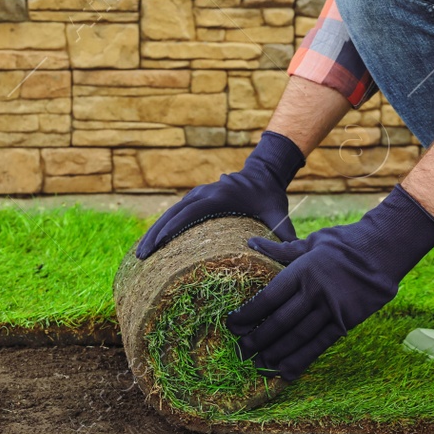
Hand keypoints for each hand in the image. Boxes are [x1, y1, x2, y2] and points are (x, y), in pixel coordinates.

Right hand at [134, 130, 304, 259]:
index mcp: (219, 196)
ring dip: (155, 232)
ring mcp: (196, 195)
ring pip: (170, 213)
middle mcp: (203, 193)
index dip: (172, 227)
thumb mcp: (278, 213)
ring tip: (141, 255)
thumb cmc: (270, 197)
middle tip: (142, 257)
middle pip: (173, 213)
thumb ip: (285, 234)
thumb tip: (291, 259)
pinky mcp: (195, 200)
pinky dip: (162, 227)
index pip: (190, 212)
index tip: (158, 245)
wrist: (264, 174)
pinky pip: (174, 214)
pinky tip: (153, 244)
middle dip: (156, 234)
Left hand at [224, 185, 433, 381]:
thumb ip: (281, 250)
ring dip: (277, 353)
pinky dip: (302, 359)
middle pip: (281, 321)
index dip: (249, 314)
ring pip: (299, 337)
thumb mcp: (310, 241)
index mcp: (303, 270)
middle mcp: (316, 291)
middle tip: (241, 351)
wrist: (383, 250)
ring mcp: (333, 308)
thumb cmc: (344, 242)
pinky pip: (321, 344)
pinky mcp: (347, 321)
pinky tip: (287, 370)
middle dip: (259, 338)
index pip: (269, 297)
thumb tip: (251, 242)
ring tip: (259, 364)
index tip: (232, 325)